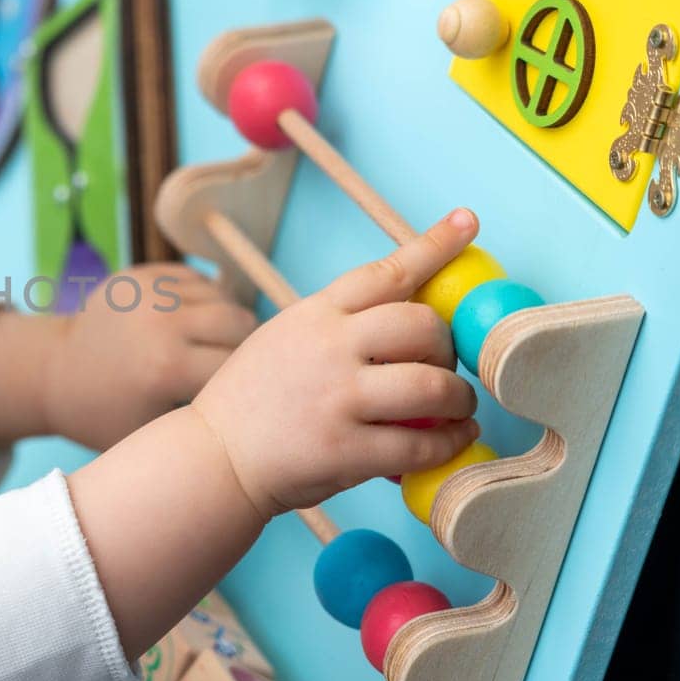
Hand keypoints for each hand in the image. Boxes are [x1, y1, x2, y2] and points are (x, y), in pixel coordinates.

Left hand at [42, 263, 256, 450]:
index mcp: (165, 369)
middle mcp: (160, 323)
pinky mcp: (140, 275)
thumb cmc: (110, 415)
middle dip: (248, 346)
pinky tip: (194, 324)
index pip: (241, 366)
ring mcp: (148, 293)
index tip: (254, 395)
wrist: (56, 372)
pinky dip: (205, 299)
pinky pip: (197, 280)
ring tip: (217, 345)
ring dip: (228, 320)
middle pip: (239, 322)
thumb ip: (210, 417)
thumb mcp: (158, 434)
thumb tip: (266, 396)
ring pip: (222, 296)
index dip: (253, 381)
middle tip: (244, 367)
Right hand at [192, 211, 482, 518]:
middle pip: (423, 325)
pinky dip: (449, 443)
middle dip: (449, 346)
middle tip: (445, 366)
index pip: (385, 272)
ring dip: (459, 398)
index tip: (466, 222)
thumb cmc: (251, 400)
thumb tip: (406, 322)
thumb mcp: (283, 339)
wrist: (213, 458)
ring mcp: (338, 399)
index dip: (434, 246)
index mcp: (314, 315)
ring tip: (457, 408)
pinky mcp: (346, 450)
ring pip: (433, 386)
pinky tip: (452, 440)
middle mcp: (328, 348)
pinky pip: (421, 444)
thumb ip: (337, 326)